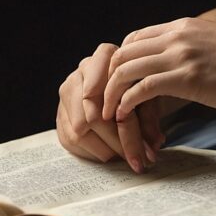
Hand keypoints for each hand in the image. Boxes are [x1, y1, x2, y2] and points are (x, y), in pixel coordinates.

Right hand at [56, 42, 163, 171]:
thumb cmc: (139, 89)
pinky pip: (70, 139)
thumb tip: (155, 144)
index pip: (107, 88)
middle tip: (139, 159)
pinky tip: (111, 155)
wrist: (120, 85)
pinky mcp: (60, 113)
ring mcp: (66, 91)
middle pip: (93, 114)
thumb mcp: (149, 96)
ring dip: (106, 150)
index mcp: (104, 56)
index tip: (139, 136)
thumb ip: (150, 116)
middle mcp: (81, 70)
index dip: (120, 115)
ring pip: (79, 130)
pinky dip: (93, 152)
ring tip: (128, 158)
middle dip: (118, 141)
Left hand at [103, 17, 215, 123]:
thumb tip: (186, 75)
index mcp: (186, 25)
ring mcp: (183, 53)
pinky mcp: (189, 76)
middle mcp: (180, 34)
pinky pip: (142, 87)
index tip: (118, 88)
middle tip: (103, 104)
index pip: (136, 38)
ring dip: (111, 93)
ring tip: (108, 115)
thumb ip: (197, 54)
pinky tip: (124, 117)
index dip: (121, 63)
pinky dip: (126, 103)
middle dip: (107, 78)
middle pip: (123, 51)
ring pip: (126, 68)